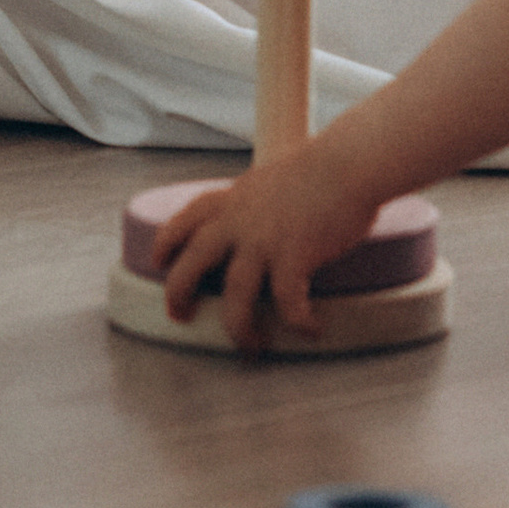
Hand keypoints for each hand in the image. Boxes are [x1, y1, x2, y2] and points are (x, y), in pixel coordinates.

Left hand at [155, 144, 377, 347]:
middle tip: (181, 316)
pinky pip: (288, 304)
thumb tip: (264, 219)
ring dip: (239, 330)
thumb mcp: (274, 178)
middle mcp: (240, 221)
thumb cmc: (324, 166)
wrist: (350, 161)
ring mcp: (264, 242)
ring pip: (234, 298)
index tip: (158, 260)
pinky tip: (312, 329)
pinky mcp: (293, 257)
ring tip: (252, 346)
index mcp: (235, 198)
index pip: (185, 218)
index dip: (166, 241)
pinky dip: (299, 322)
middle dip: (178, 293)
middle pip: (191, 263)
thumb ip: (260, 201)